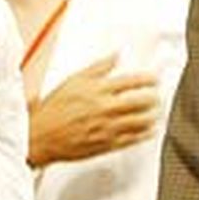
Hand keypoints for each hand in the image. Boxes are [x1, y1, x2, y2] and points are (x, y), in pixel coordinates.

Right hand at [27, 54, 159, 166]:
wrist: (42, 136)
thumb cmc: (55, 110)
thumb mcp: (74, 80)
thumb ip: (98, 67)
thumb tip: (115, 55)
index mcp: (98, 90)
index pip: (132, 81)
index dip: (149, 78)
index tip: (154, 78)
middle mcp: (105, 109)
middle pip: (142, 101)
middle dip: (154, 97)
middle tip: (157, 95)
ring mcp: (108, 128)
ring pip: (141, 121)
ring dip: (153, 115)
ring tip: (156, 111)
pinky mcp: (107, 144)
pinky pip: (133, 139)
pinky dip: (145, 134)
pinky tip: (149, 130)